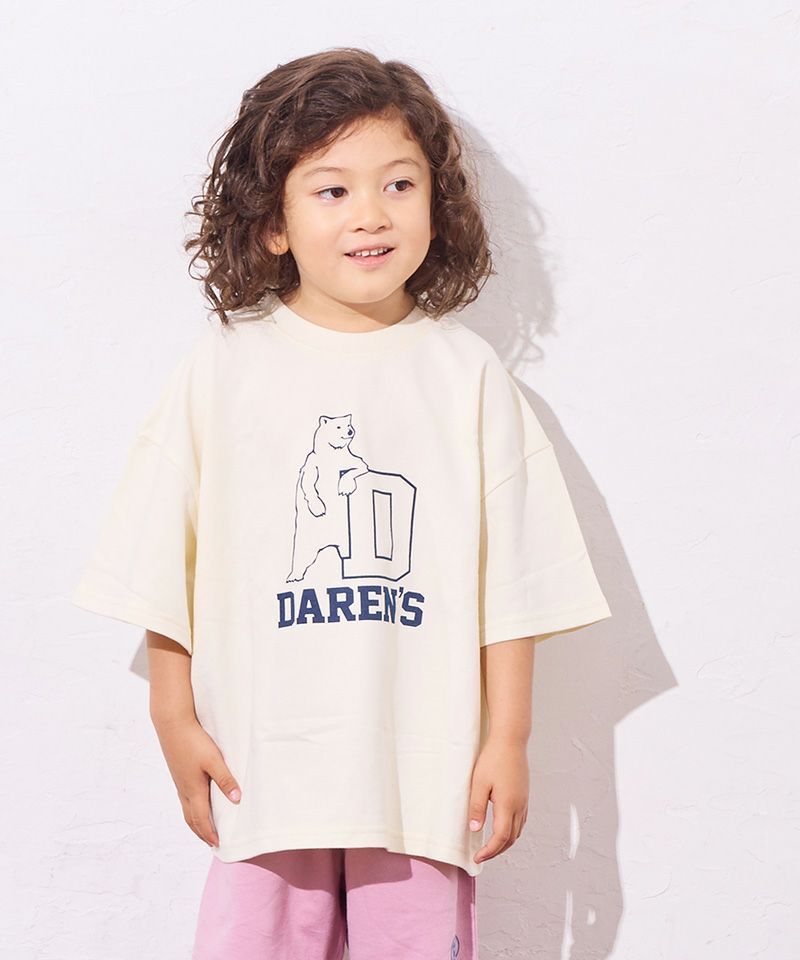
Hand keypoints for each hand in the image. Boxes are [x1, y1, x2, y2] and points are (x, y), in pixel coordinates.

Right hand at [151, 715, 241, 848]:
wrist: (172, 724)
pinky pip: (184, 798)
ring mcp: (179, 782)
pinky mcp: (178, 773)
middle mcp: (184, 790)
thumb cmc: (193, 741)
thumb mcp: (213, 760)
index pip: (201, 819)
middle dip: (201, 832)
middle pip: (191, 819)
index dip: (210, 833)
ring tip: (204, 827)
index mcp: (193, 790)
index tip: (218, 844)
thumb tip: (236, 800)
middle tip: (211, 842)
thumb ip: (225, 780)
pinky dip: (191, 808)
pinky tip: (197, 801)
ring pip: (186, 809)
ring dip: (196, 821)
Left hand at [468, 736, 528, 863]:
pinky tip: (502, 828)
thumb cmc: (493, 758)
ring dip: (505, 842)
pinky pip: (521, 821)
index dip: (489, 851)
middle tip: (482, 855)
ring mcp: (524, 800)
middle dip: (497, 851)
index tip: (478, 858)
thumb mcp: (479, 783)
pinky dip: (512, 831)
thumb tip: (475, 830)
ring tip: (490, 846)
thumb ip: (477, 807)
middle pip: (511, 839)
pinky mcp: (524, 794)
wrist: (510, 740)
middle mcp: (519, 806)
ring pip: (518, 831)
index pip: (500, 837)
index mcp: (508, 805)